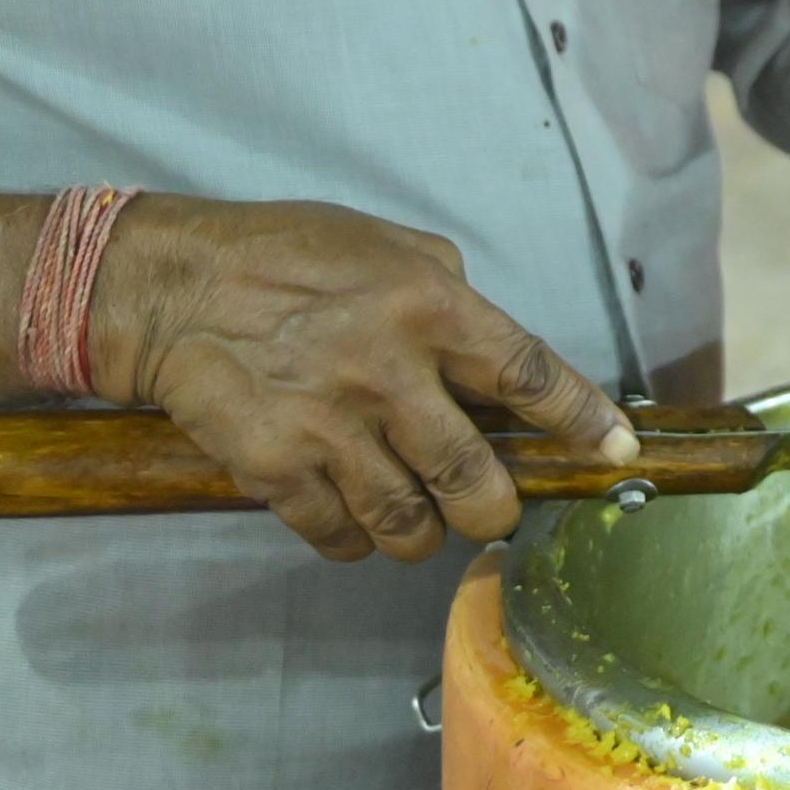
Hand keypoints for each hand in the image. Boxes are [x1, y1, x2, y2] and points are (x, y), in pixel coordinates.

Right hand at [88, 196, 633, 565]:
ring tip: (421, 518)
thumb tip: (498, 364)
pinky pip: (338, 535)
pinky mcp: (274, 467)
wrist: (173, 287)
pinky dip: (356, 540)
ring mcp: (329, 426)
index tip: (617, 450)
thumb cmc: (289, 256)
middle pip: (475, 477)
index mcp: (429, 305)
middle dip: (496, 509)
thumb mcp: (391, 248)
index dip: (582, 420)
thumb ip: (452, 300)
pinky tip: (354, 517)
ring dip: (424, 534)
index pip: (530, 374)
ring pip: (409, 524)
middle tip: (493, 507)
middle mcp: (388, 370)